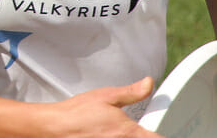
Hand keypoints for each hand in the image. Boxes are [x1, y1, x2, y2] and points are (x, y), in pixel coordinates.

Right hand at [44, 77, 163, 137]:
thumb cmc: (78, 112)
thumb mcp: (107, 96)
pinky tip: (109, 134)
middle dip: (144, 135)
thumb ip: (132, 92)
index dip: (161, 134)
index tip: (161, 130)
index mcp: (129, 132)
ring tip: (117, 130)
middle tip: (140, 127)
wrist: (56, 126)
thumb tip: (149, 84)